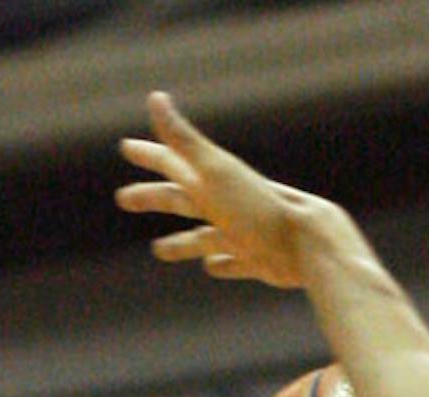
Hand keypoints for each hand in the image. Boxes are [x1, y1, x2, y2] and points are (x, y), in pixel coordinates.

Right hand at [117, 89, 319, 287]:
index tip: (126, 147)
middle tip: (123, 198)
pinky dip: (220, 264)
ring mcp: (239, 233)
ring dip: (180, 242)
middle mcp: (223, 205)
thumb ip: (183, 140)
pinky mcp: (256, 260)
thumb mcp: (214, 172)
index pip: (171, 163)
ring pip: (202, 237)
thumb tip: (154, 97)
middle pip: (179, 200)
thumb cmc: (257, 207)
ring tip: (158, 250)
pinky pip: (233, 262)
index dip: (149, 154)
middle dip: (152, 198)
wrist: (305, 243)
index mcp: (210, 182)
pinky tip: (211, 268)